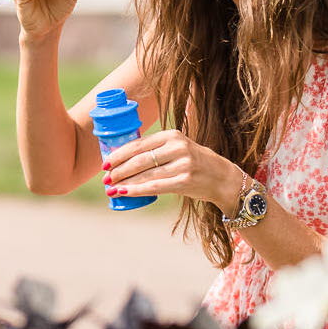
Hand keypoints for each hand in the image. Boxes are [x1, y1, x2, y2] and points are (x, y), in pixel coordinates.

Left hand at [103, 129, 244, 209]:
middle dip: (119, 170)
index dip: (119, 154)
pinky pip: (155, 187)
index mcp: (172, 135)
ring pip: (145, 174)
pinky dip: (137, 190)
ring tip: (112, 188)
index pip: (139, 144)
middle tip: (105, 178)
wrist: (222, 178)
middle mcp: (177, 147)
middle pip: (139, 159)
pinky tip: (125, 193)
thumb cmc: (194, 163)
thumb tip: (123, 158)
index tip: (105, 163)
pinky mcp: (185, 181)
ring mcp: (183, 164)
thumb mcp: (178, 148)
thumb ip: (157, 149)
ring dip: (125, 182)